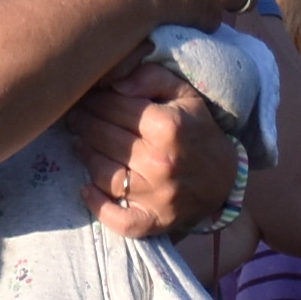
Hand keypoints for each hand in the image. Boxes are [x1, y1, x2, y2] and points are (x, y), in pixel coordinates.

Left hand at [69, 67, 237, 239]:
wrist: (225, 179)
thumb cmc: (198, 131)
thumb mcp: (185, 95)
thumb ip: (151, 78)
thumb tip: (114, 83)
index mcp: (168, 126)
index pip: (113, 107)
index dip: (95, 100)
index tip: (87, 98)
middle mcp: (159, 161)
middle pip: (103, 138)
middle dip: (84, 123)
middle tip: (75, 118)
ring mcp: (154, 195)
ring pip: (102, 172)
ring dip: (85, 155)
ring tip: (79, 143)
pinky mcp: (152, 221)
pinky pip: (115, 218)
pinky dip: (96, 204)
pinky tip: (85, 189)